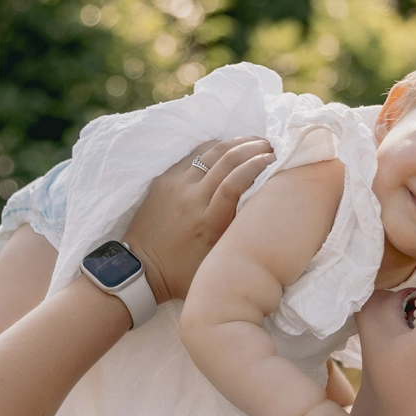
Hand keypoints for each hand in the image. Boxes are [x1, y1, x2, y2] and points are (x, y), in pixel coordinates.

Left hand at [126, 138, 274, 302]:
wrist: (141, 267)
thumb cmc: (182, 273)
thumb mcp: (217, 261)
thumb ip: (237, 236)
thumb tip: (261, 210)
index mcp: (208, 222)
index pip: (235, 182)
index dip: (257, 165)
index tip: (274, 159)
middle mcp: (192, 198)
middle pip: (227, 160)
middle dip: (253, 147)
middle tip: (270, 146)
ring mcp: (176, 185)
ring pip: (211, 151)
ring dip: (236, 142)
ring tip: (253, 142)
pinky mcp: (165, 179)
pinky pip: (194, 155)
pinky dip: (215, 148)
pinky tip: (228, 149)